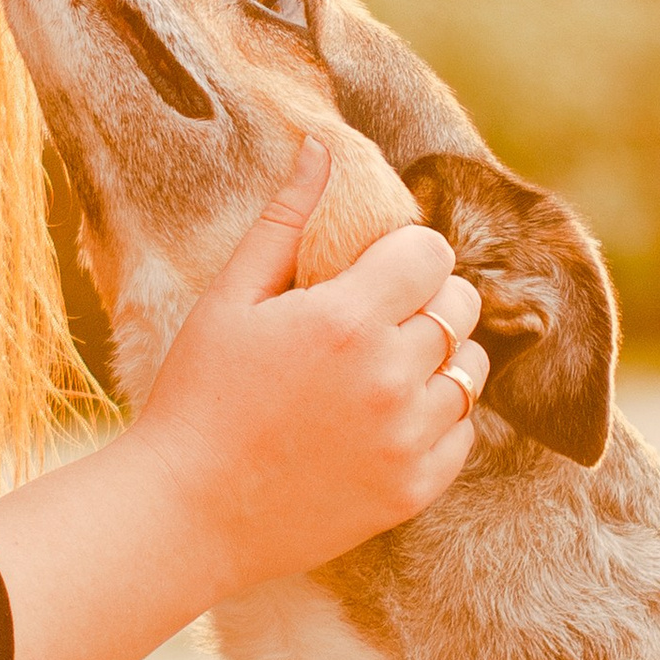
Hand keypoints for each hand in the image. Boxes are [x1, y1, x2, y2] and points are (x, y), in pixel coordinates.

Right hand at [127, 137, 490, 594]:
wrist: (188, 513)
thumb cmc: (198, 397)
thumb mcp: (229, 298)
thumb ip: (285, 218)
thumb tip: (321, 146)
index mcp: (345, 318)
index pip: (432, 253)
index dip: (406, 254)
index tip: (374, 271)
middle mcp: (390, 375)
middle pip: (460, 306)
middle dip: (425, 300)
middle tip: (374, 320)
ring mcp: (408, 437)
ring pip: (471, 370)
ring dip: (438, 359)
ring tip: (380, 370)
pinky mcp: (415, 488)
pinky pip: (464, 432)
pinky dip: (437, 418)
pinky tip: (384, 419)